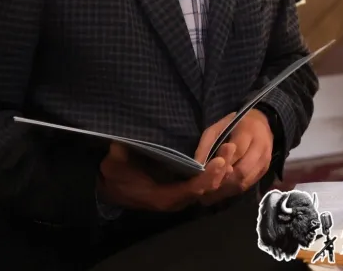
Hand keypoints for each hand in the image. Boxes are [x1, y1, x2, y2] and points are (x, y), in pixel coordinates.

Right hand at [97, 143, 228, 211]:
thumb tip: (122, 142)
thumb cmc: (115, 175)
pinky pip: (204, 184)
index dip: (207, 177)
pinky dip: (216, 173)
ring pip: (208, 188)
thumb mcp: (113, 164)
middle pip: (205, 189)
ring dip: (222, 171)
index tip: (220, 161)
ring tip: (231, 148)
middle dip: (220, 171)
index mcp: (163, 196)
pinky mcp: (183, 189)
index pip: (191, 189)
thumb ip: (120, 154)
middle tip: (230, 148)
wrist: (111, 188)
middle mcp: (176, 199)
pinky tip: (226, 157)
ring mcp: (181, 195)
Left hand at [193, 109, 274, 204]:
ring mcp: (265, 161)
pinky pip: (248, 185)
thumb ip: (207, 146)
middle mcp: (260, 148)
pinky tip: (221, 191)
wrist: (261, 123)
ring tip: (210, 195)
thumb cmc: (235, 124)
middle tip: (204, 191)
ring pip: (244, 182)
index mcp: (248, 132)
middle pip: (241, 172)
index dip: (219, 166)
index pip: (236, 153)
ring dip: (226, 190)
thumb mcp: (217, 128)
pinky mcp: (265, 170)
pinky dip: (233, 190)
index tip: (203, 177)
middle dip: (221, 182)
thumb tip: (197, 168)